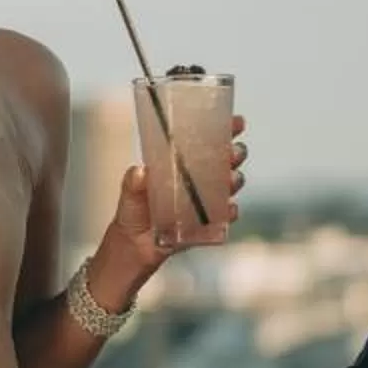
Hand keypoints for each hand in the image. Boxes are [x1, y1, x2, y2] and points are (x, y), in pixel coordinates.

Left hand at [96, 119, 250, 298]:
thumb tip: (140, 172)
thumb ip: (133, 182)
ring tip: (230, 178)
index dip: (225, 130)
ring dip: (234, 180)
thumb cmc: (134, 211)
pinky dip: (229, 212)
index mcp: (184, 165)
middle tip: (233, 151)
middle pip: (225, 161)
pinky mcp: (209, 224)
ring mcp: (206, 201)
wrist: (135, 245)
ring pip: (230, 185)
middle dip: (235, 153)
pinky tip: (228, 209)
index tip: (237, 122)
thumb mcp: (130, 192)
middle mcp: (200, 180)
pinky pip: (225, 217)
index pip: (208, 142)